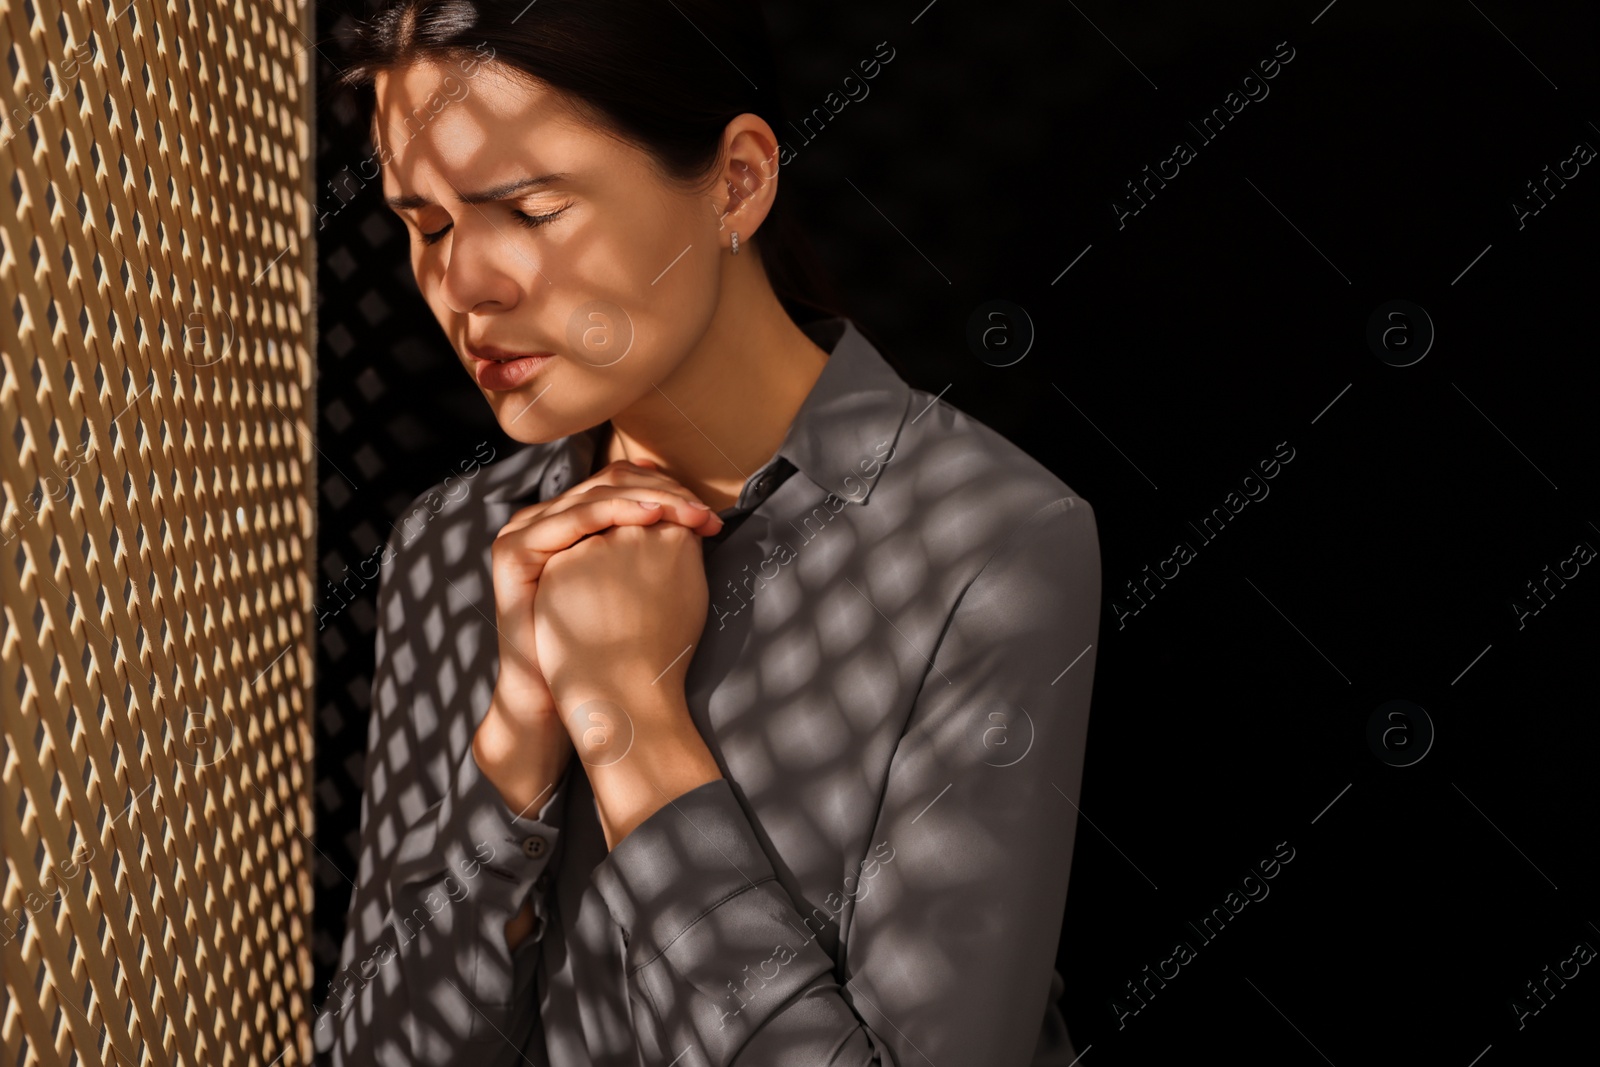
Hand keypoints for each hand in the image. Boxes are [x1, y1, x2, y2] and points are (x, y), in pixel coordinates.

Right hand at [473, 459, 721, 815]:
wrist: (573, 694)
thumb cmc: (614, 645)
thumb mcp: (637, 584)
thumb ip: (654, 546)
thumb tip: (699, 515)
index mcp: (570, 521)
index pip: (621, 485)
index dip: (668, 491)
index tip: (710, 514)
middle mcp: (545, 518)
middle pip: (610, 483)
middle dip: (665, 492)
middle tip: (704, 511)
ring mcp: (524, 530)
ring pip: (597, 495)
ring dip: (651, 498)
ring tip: (689, 511)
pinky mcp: (514, 549)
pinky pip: (575, 518)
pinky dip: (617, 512)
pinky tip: (652, 517)